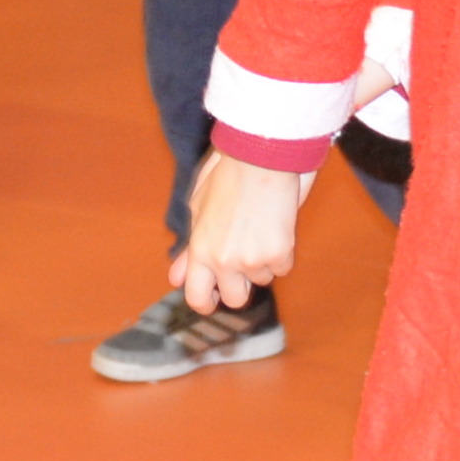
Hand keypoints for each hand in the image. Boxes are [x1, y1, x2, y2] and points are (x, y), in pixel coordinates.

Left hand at [170, 149, 311, 312]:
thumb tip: (176, 279)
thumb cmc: (227, 177)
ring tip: (260, 228)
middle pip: (236, 298)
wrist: (261, 158)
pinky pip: (283, 267)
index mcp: (200, 250)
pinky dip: (282, 252)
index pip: (197, 297)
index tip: (214, 299)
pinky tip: (275, 227)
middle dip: (241, 286)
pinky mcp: (280, 254)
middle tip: (245, 263)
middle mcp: (224, 261)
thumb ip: (189, 250)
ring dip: (263, 261)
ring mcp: (253, 260)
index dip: (206, 302)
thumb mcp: (198, 210)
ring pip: (263, 279)